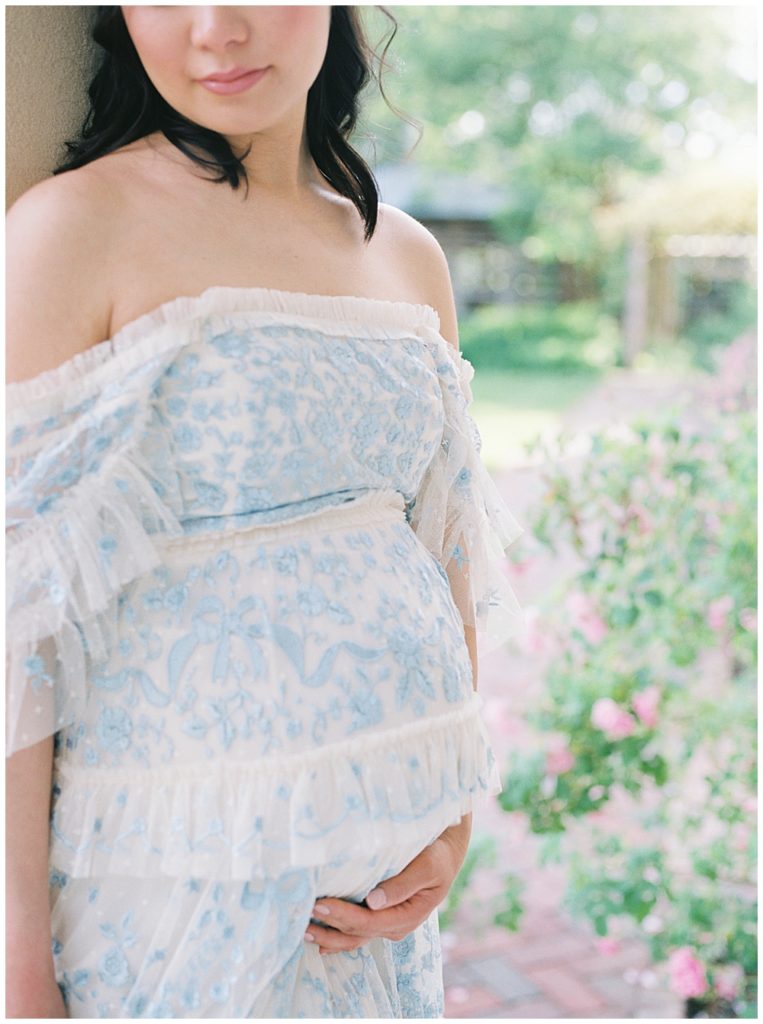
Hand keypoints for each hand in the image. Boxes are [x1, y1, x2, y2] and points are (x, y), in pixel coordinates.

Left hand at [304, 814, 471, 954]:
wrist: (445, 853)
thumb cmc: (437, 855)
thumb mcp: (428, 866)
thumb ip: (402, 884)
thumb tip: (373, 901)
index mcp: (407, 916)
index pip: (368, 922)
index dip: (342, 916)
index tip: (320, 904)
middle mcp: (395, 926)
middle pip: (357, 933)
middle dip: (330, 927)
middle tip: (303, 916)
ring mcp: (387, 924)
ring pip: (354, 937)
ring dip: (329, 936)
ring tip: (303, 931)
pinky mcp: (381, 916)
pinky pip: (357, 932)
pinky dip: (337, 934)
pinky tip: (319, 938)